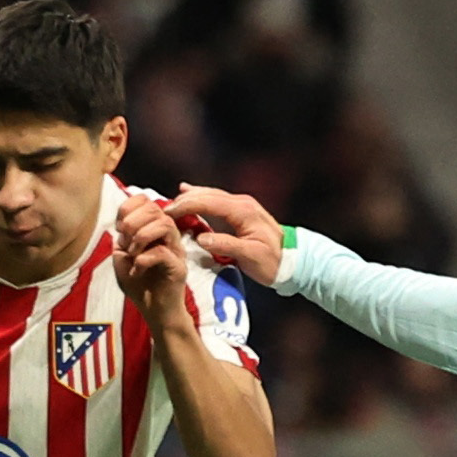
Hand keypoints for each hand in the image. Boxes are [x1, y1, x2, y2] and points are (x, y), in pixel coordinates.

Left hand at [112, 194, 191, 328]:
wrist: (154, 313)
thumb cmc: (140, 285)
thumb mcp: (121, 258)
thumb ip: (121, 239)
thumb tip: (124, 226)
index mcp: (154, 230)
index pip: (146, 201)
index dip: (129, 208)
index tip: (119, 229)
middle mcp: (168, 236)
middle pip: (155, 209)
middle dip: (133, 222)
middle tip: (125, 242)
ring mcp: (176, 251)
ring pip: (165, 224)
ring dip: (142, 236)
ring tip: (133, 253)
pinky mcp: (178, 268)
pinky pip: (163, 252)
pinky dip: (144, 259)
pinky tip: (137, 269)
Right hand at [164, 185, 283, 284]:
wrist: (293, 261)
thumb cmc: (273, 262)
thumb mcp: (250, 256)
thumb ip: (226, 245)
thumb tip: (201, 239)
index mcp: (243, 211)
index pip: (208, 202)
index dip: (185, 206)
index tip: (167, 214)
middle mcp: (241, 203)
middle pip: (207, 195)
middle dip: (184, 200)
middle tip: (163, 209)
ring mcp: (242, 205)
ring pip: (210, 195)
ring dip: (190, 197)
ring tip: (171, 201)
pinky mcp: (241, 211)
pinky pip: (215, 200)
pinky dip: (200, 198)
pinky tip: (189, 194)